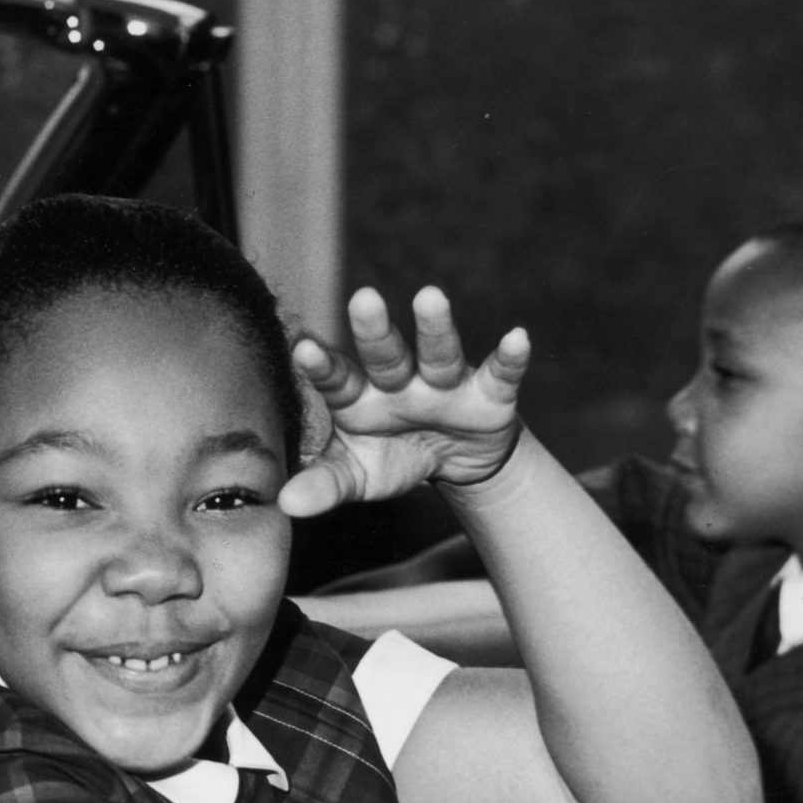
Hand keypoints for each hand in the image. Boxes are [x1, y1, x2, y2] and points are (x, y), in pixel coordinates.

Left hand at [278, 286, 530, 518]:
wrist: (454, 464)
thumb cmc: (391, 458)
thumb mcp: (357, 477)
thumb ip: (324, 485)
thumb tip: (285, 505)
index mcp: (359, 398)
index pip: (337, 380)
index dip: (323, 365)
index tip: (303, 347)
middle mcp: (399, 382)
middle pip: (385, 355)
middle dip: (374, 330)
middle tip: (362, 298)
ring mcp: (444, 384)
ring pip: (438, 353)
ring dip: (436, 327)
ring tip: (430, 297)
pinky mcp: (489, 395)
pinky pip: (500, 374)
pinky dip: (510, 358)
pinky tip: (518, 338)